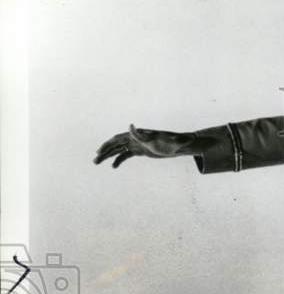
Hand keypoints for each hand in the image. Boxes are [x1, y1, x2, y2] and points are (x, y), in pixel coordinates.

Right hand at [93, 124, 207, 167]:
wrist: (179, 145)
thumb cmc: (172, 141)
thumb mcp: (157, 139)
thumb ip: (144, 135)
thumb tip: (131, 125)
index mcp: (137, 135)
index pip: (119, 138)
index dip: (108, 144)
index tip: (100, 151)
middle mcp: (135, 138)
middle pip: (115, 144)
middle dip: (104, 151)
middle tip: (95, 160)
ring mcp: (136, 144)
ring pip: (118, 150)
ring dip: (108, 156)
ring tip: (97, 163)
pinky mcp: (140, 151)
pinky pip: (126, 155)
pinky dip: (119, 160)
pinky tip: (113, 167)